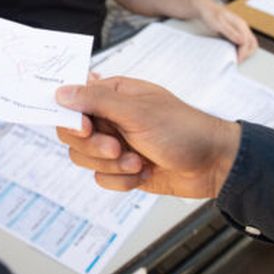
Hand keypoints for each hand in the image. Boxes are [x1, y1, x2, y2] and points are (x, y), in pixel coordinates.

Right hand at [55, 77, 240, 197]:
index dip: (72, 118)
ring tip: (139, 161)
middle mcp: (110, 118)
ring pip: (85, 159)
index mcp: (113, 94)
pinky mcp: (121, 169)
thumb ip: (96, 101)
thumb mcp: (137, 112)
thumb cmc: (183, 130)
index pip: (72, 102)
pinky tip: (145, 171)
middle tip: (117, 148)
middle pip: (73, 135)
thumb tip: (61, 93)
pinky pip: (102, 179)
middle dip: (95, 147)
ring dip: (113, 166)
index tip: (86, 128)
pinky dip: (123, 180)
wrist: (212, 165)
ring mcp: (115, 144)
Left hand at [191, 0, 256, 61]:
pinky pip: (242, 42)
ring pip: (249, 43)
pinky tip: (233, 53)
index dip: (244, 52)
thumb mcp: (219, 23)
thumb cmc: (211, 14)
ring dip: (246, 52)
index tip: (237, 60)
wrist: (205, 8)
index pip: (247, 41)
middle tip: (238, 61)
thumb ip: (231, 32)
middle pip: (252, 43)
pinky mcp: (235, 32)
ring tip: (237, 58)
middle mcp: (242, 27)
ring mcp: (239, 29)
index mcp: (240, 24)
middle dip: (247, 53)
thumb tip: (242, 41)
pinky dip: (241, 49)